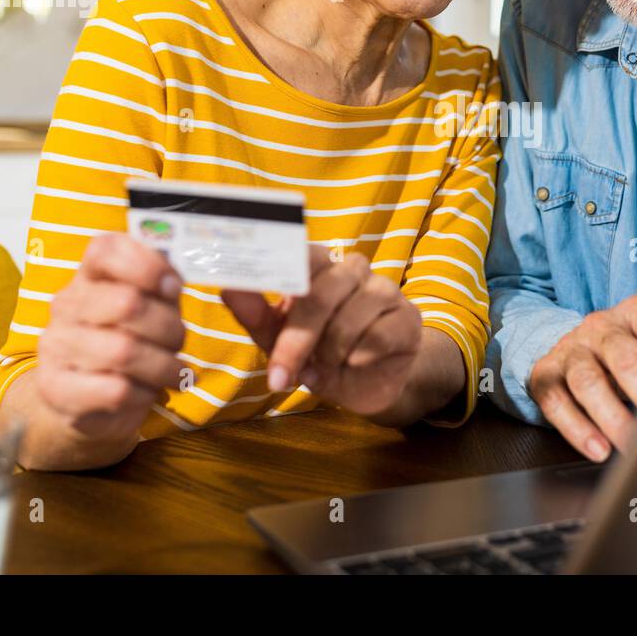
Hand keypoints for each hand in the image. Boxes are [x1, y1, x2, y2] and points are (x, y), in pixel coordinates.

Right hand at [36, 233, 185, 441]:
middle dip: (169, 328)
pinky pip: (116, 390)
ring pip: (123, 351)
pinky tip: (146, 393)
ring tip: (172, 373)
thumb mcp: (154, 305)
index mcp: (90, 274)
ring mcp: (55, 345)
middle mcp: (67, 304)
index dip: (147, 265)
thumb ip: (163, 288)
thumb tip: (170, 284)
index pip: (106, 250)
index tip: (173, 288)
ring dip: (163, 367)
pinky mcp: (55, 387)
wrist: (88, 397)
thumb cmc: (131, 340)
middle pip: (127, 303)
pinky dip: (144, 394)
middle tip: (178, 343)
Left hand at [222, 246, 422, 416]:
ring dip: (329, 355)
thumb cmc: (318, 352)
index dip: (276, 266)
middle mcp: (352, 268)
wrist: (368, 383)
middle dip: (296, 341)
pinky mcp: (408, 317)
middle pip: (320, 294)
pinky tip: (356, 364)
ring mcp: (384, 289)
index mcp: (319, 265)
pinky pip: (378, 337)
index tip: (246, 279)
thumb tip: (228, 287)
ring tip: (326, 367)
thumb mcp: (277, 339)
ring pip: (348, 321)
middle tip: (278, 377)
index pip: (299, 252)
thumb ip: (255, 313)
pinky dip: (359, 359)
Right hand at [528, 294, 636, 460]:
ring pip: (587, 380)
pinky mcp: (544, 374)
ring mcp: (570, 349)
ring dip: (612, 417)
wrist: (576, 346)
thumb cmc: (631, 352)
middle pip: (624, 357)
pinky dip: (577, 429)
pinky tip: (599, 449)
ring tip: (633, 444)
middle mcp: (600, 326)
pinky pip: (556, 402)